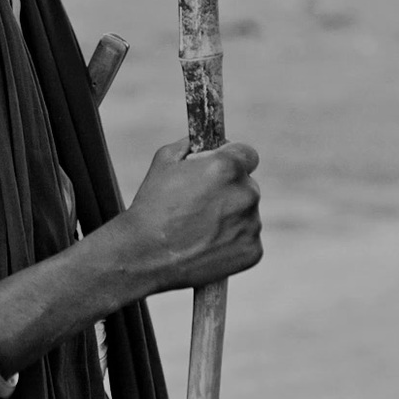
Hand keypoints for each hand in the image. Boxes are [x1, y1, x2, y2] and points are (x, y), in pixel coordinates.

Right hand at [115, 137, 261, 292]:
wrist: (146, 255)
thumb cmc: (152, 206)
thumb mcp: (164, 161)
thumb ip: (191, 145)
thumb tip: (207, 143)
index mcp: (227, 167)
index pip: (248, 154)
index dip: (233, 160)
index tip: (222, 169)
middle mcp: (246, 194)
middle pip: (247, 185)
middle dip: (230, 190)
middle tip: (202, 204)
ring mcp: (251, 225)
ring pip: (247, 214)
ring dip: (231, 217)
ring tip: (200, 228)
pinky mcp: (253, 251)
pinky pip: (247, 239)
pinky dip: (232, 242)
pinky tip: (207, 245)